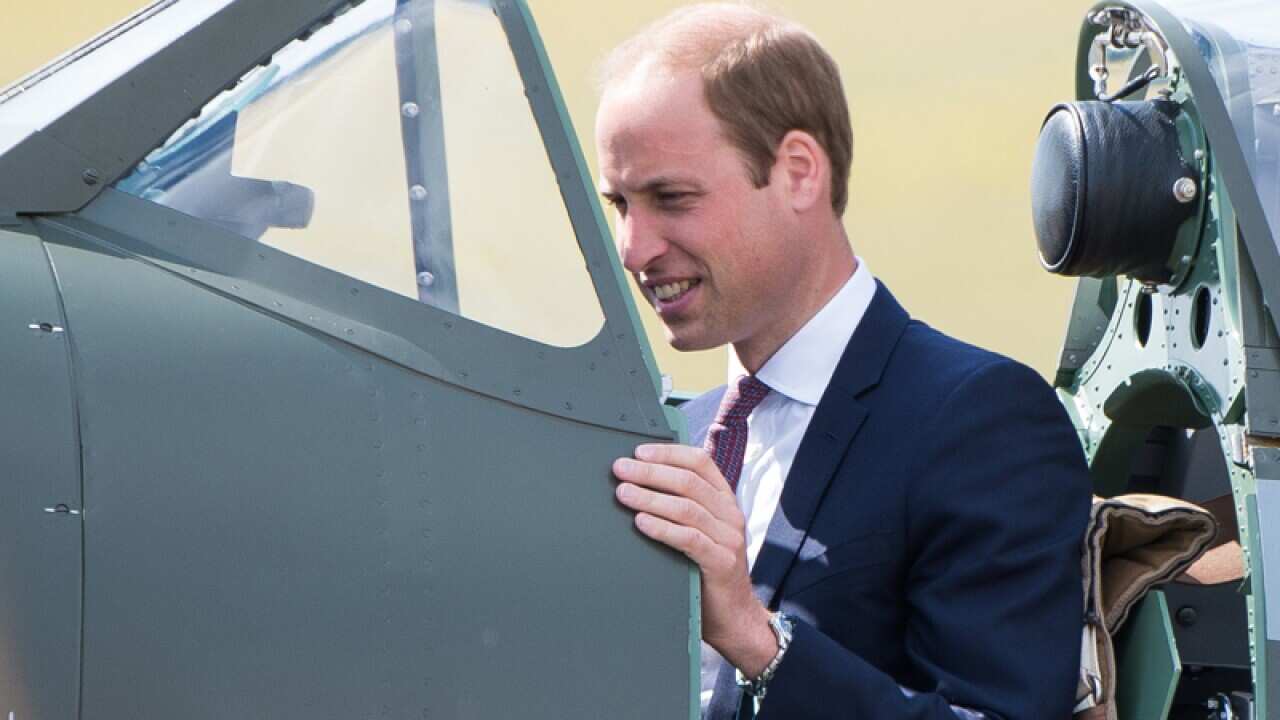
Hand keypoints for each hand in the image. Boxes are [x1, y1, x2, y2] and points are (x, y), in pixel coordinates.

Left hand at [612, 443, 777, 676]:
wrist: (735, 617)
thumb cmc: (709, 571)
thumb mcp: (701, 531)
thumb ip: (683, 507)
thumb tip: (641, 482)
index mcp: (724, 500)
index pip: (700, 462)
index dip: (668, 453)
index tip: (638, 452)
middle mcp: (730, 514)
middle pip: (688, 481)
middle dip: (650, 472)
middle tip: (621, 469)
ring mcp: (728, 538)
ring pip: (687, 507)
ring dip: (650, 497)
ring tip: (623, 493)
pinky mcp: (721, 562)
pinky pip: (689, 539)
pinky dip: (662, 528)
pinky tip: (641, 522)